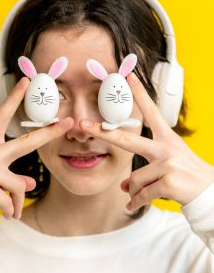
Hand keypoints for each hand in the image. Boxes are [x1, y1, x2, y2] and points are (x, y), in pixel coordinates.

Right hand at [0, 77, 72, 219]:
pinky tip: (6, 215)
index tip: (26, 81)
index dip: (14, 98)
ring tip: (13, 211)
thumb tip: (32, 183)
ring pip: (19, 185)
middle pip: (27, 142)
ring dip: (17, 202)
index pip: (3, 115)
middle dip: (50, 133)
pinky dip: (10, 211)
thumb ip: (11, 173)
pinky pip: (10, 202)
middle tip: (69, 122)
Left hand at [80, 72, 213, 210]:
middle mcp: (166, 147)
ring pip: (133, 179)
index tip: (128, 77)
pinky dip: (135, 203)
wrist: (211, 194)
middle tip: (82, 125)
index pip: (151, 112)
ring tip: (140, 195)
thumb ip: (145, 170)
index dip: (139, 94)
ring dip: (134, 191)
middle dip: (102, 132)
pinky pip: (140, 194)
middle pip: (126, 139)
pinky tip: (132, 207)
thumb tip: (123, 186)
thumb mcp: (168, 164)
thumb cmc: (187, 176)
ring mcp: (167, 164)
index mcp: (167, 137)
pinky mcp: (168, 182)